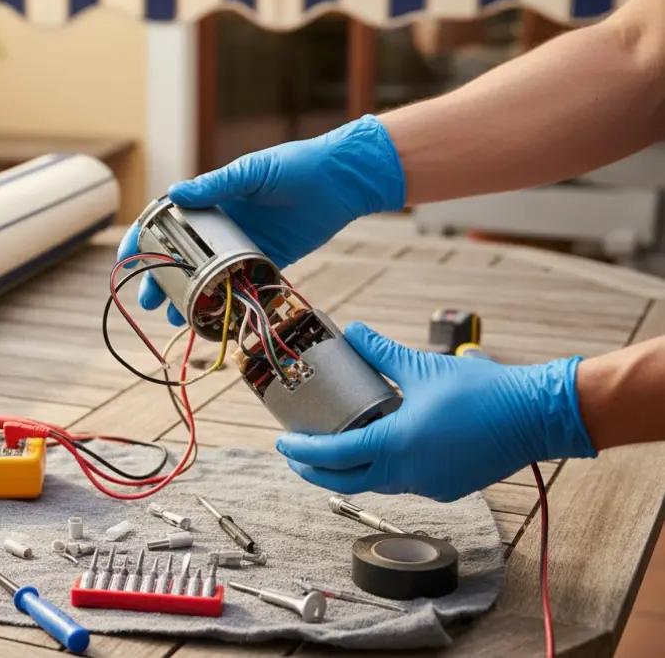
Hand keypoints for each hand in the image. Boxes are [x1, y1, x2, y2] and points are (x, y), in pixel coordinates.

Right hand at [116, 115, 405, 325]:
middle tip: (149, 302)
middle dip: (161, 280)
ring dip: (191, 297)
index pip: (166, 222)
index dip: (143, 241)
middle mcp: (222, 226)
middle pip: (181, 257)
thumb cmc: (294, 166)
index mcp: (211, 200)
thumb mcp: (251, 173)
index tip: (126, 261)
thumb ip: (215, 186)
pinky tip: (214, 318)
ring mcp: (242, 245)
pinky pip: (240, 284)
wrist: (341, 180)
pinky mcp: (267, 260)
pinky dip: (226, 301)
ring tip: (177, 318)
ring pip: (207, 276)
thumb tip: (174, 192)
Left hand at [276, 323, 597, 501]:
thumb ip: (381, 352)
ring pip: (377, 482)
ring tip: (333, 449)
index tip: (283, 442)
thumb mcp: (422, 367)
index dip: (304, 450)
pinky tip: (380, 450)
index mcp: (396, 444)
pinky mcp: (448, 488)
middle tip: (296, 455)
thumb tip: (351, 330)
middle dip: (316, 470)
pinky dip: (384, 469)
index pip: (334, 454)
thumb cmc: (482, 390)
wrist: (536, 415)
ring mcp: (429, 485)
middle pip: (347, 480)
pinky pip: (405, 482)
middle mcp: (408, 473)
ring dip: (352, 469)